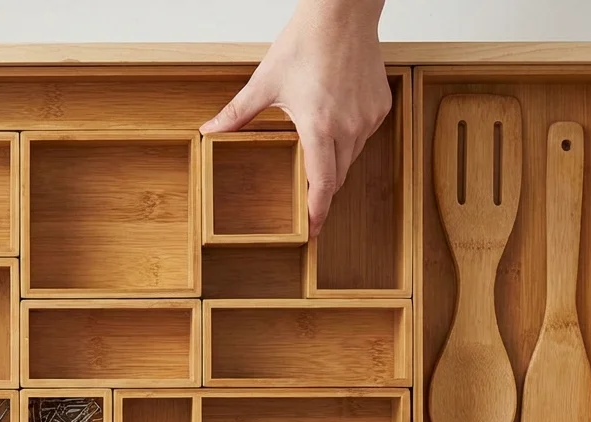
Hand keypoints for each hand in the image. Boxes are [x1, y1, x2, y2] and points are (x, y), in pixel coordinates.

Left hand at [202, 0, 389, 234]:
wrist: (342, 14)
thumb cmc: (306, 43)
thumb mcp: (265, 82)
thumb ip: (237, 113)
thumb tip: (210, 131)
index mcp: (320, 127)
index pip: (322, 184)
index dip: (318, 211)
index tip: (313, 230)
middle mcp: (349, 127)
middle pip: (338, 175)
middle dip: (323, 189)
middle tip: (308, 203)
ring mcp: (368, 117)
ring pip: (352, 156)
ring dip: (334, 162)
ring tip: (316, 159)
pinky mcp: (380, 106)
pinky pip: (364, 134)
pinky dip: (349, 138)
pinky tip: (334, 125)